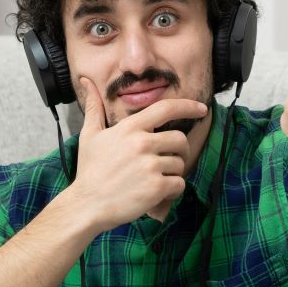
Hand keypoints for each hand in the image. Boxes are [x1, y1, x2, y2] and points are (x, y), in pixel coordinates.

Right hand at [68, 77, 203, 230]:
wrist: (86, 205)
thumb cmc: (89, 170)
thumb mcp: (89, 135)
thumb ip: (94, 107)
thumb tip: (85, 81)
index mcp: (130, 128)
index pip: (166, 108)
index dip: (188, 106)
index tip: (202, 109)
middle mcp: (142, 143)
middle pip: (180, 139)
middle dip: (179, 150)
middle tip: (167, 160)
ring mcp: (150, 165)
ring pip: (180, 164)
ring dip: (172, 173)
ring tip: (153, 179)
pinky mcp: (156, 187)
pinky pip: (179, 183)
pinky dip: (172, 190)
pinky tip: (157, 193)